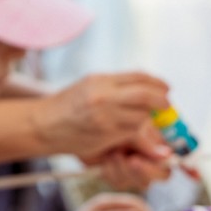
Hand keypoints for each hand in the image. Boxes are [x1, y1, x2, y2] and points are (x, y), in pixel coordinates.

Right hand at [33, 72, 170, 161]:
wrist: (43, 125)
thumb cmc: (68, 107)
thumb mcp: (91, 88)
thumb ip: (117, 89)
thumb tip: (146, 92)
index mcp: (101, 80)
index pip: (139, 77)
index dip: (158, 83)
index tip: (167, 89)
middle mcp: (104, 94)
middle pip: (146, 95)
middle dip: (161, 101)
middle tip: (167, 106)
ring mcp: (105, 114)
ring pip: (142, 116)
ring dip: (148, 120)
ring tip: (144, 121)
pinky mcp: (106, 132)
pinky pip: (133, 132)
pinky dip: (138, 133)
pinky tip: (132, 132)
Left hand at [90, 121, 172, 191]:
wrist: (73, 125)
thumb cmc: (102, 115)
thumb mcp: (127, 124)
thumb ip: (147, 140)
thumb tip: (166, 154)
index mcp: (156, 139)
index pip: (174, 158)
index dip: (170, 164)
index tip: (164, 164)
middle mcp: (149, 154)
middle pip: (162, 174)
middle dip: (146, 170)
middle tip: (132, 160)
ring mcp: (135, 167)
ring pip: (142, 183)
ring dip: (124, 169)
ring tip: (112, 152)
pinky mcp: (120, 175)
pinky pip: (122, 184)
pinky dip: (111, 172)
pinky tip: (105, 159)